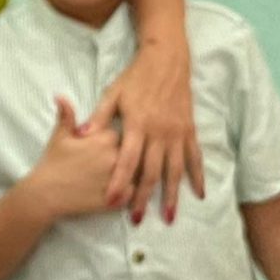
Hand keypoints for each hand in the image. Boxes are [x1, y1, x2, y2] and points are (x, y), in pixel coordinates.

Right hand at [21, 97, 123, 222]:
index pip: (120, 133)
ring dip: (129, 173)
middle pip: (130, 152)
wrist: (44, 195)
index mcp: (104, 139)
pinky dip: (127, 192)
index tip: (99, 146)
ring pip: (135, 172)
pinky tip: (113, 190)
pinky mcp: (115, 201)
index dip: (109, 140)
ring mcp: (116, 180)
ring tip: (109, 176)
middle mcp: (114, 158)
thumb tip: (61, 95)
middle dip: (121, 156)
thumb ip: (67, 114)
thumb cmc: (52, 164)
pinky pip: (131, 193)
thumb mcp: (59, 136)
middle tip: (101, 163)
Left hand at [95, 36, 204, 224]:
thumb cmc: (136, 77)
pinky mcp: (189, 130)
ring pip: (174, 170)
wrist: (166, 60)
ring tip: (168, 217)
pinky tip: (198, 194)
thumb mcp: (112, 93)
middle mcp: (159, 132)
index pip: (127, 160)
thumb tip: (80, 135)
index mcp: (138, 124)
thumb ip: (98, 116)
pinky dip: (197, 176)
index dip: (120, 183)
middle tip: (137, 220)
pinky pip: (194, 157)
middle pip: (151, 172)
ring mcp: (177, 133)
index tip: (112, 203)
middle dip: (143, 198)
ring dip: (172, 195)